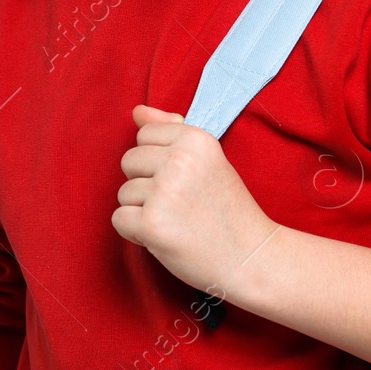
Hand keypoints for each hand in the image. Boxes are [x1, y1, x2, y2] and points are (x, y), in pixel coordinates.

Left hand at [111, 104, 279, 296]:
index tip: (183, 180)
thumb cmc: (227, 210)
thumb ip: (171, 131)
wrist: (251, 258)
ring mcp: (164, 192)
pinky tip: (165, 236)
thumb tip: (137, 111)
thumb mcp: (207, 160)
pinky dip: (136, 233)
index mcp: (195, 139)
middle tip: (179, 203)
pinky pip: (119, 220)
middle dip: (146, 184)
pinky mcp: (152, 224)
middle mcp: (179, 161)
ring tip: (176, 221)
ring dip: (142, 211)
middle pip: (129, 161)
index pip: (145, 135)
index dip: (158, 162)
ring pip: (124, 193)